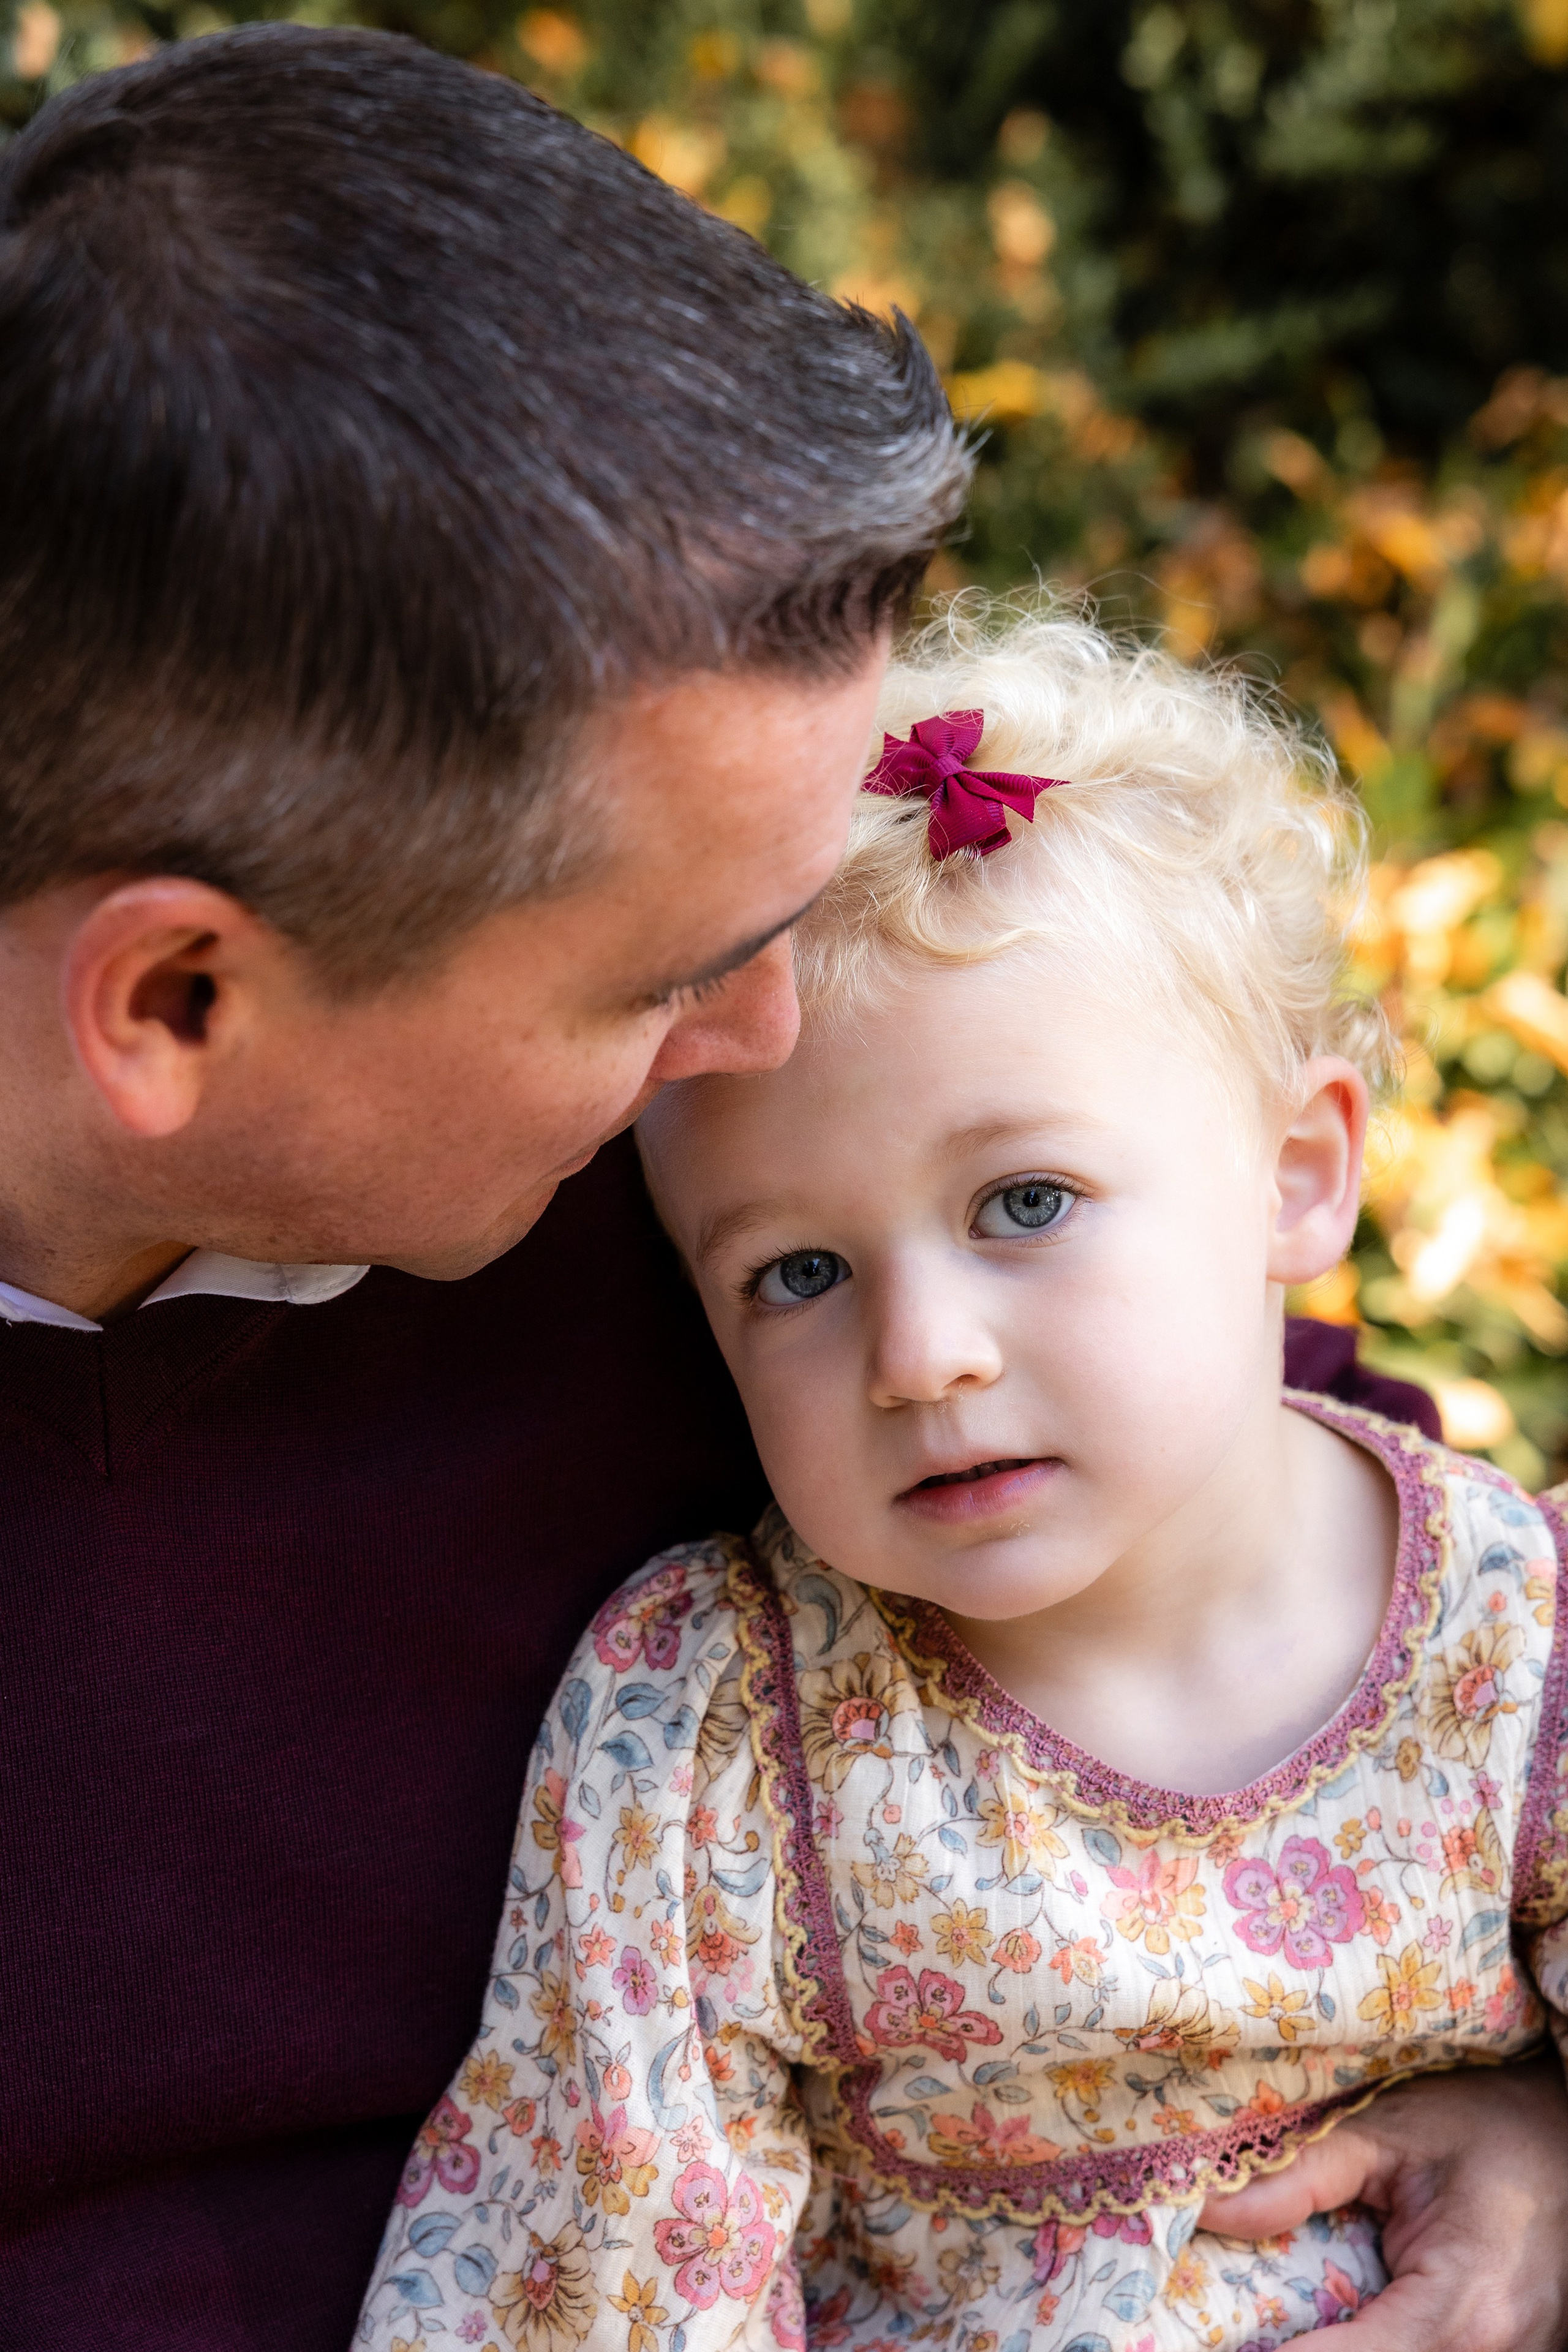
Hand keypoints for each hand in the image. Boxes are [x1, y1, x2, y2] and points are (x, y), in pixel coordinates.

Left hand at [1199, 2056, 1567, 2350]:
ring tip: (1281, 2332)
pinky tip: (1338, 2330)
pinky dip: (1376, 2349)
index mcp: (1464, 2303)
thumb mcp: (1388, 2133)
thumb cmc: (1486, 2125)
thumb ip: (1299, 2175)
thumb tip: (1205, 2209)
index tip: (1220, 2346)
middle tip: (1243, 2335)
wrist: (1567, 2135)